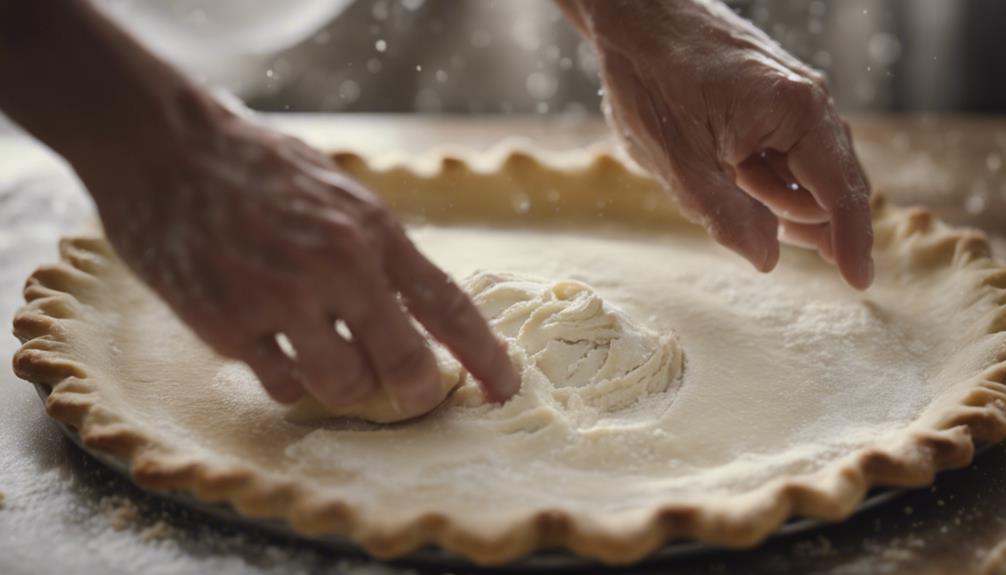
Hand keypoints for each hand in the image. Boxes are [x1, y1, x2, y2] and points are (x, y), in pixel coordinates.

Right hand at [80, 98, 518, 412]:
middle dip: (419, 392)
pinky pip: (284, 386)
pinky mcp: (228, 326)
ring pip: (345, 386)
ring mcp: (281, 300)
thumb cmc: (258, 167)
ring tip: (330, 355)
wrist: (164, 148)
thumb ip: (378, 248)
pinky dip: (291, 379)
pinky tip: (278, 347)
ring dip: (348, 385)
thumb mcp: (340, 191)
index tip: (505, 389)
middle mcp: (336, 267)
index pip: (447, 305)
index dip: (485, 356)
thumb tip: (416, 309)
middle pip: (405, 364)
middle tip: (415, 394)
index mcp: (372, 230)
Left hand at [560, 0, 873, 288]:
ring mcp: (795, 99)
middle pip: (829, 186)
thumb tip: (768, 262)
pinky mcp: (776, 101)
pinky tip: (726, 168)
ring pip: (803, 173)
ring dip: (768, 193)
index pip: (839, 192)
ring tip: (717, 168)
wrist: (634, 18)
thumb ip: (726, 216)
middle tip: (734, 190)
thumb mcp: (679, 162)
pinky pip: (784, 154)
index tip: (859, 284)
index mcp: (796, 111)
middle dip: (790, 214)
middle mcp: (809, 101)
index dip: (850, 242)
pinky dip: (762, 176)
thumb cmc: (652, 81)